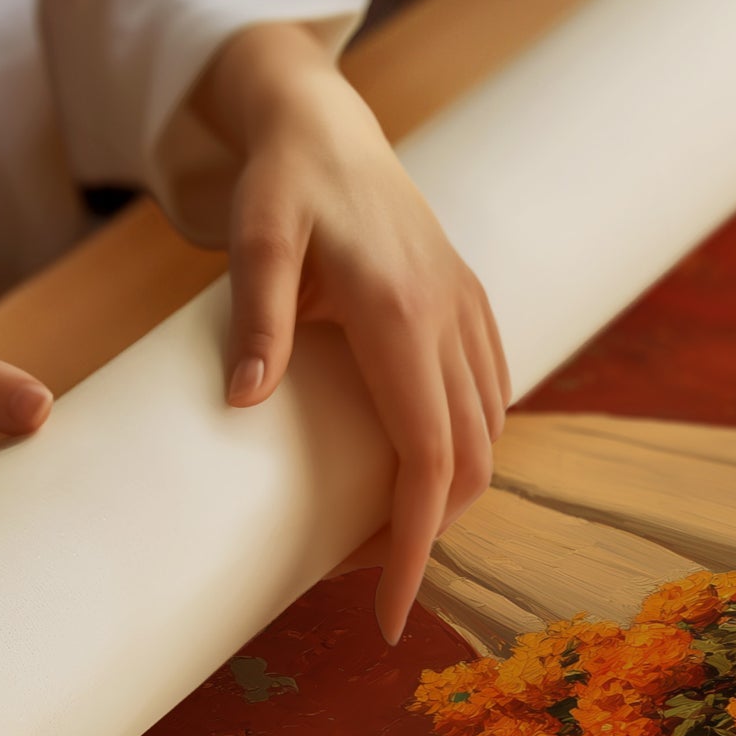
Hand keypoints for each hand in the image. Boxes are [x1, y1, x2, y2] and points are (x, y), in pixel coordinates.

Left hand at [189, 25, 510, 643]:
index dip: (414, 546)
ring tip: (383, 532)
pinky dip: (463, 448)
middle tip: (362, 578)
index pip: (427, 457)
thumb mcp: (254, 236)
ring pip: (487, 435)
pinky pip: (490, 397)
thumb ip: (256, 316)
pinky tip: (418, 465)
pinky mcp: (470, 307)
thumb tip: (245, 403)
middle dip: (427, 536)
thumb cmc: (282, 180)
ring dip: (446, 496)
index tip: (386, 612)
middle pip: (468, 462)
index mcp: (399, 313)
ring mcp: (468, 312)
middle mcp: (449, 318)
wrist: (327, 123)